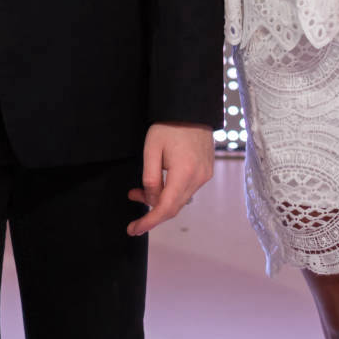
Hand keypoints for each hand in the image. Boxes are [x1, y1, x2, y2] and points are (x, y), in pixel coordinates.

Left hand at [126, 122, 214, 236]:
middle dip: (151, 210)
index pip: (165, 208)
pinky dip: (171, 191)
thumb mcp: (151, 149)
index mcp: (184, 173)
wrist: (192, 109)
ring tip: (138, 190)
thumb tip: (152, 200)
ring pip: (179, 199)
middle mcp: (198, 178)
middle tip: (132, 202)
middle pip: (173, 207)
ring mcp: (205, 176)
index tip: (133, 229)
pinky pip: (186, 189)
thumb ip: (150, 178)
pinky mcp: (206, 171)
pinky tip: (158, 183)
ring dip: (159, 199)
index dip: (149, 221)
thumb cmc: (169, 126)